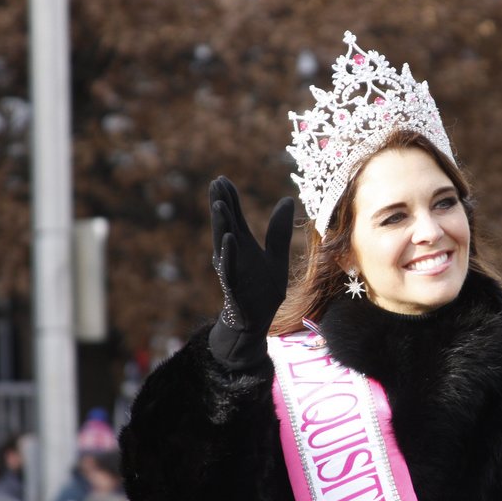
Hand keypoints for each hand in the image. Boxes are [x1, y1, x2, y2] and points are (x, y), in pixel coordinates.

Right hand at [208, 177, 293, 364]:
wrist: (256, 322)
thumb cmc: (264, 290)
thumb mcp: (277, 256)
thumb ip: (279, 231)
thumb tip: (286, 200)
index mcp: (243, 245)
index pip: (235, 216)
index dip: (229, 198)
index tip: (222, 178)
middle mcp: (234, 254)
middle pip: (226, 224)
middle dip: (221, 203)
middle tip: (215, 182)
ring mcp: (233, 269)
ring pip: (224, 243)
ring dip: (221, 224)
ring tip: (218, 204)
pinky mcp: (234, 286)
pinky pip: (229, 268)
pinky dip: (229, 254)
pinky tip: (229, 239)